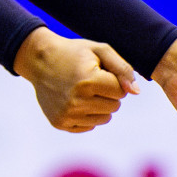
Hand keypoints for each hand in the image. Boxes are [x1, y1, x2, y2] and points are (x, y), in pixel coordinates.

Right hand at [13, 26, 137, 132]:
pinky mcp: (60, 122)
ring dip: (99, 105)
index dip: (113, 80)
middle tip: (90, 80)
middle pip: (114, 106)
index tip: (99, 71)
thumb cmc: (74, 53)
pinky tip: (74, 100)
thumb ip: (122, 69)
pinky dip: (86, 115)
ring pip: (104, 118)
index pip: (121, 91)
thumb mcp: (99, 51)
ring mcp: (67, 113)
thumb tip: (136, 92)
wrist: (40, 60)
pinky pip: (89, 126)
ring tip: (84, 90)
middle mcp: (76, 100)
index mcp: (88, 80)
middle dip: (108, 93)